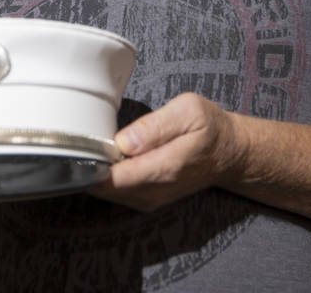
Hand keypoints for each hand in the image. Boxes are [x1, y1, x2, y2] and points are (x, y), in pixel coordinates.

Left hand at [92, 92, 244, 210]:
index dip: (91, 162)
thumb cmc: (210, 128)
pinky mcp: (147, 199)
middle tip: (88, 138)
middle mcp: (154, 191)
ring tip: (101, 144)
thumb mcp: (189, 111)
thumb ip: (155, 126)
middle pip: (104, 188)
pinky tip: (112, 156)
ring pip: (107, 192)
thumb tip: (124, 141)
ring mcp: (150, 199)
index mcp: (164, 168)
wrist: (229, 153)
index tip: (81, 143)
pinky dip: (107, 176)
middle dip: (90, 165)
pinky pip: (116, 192)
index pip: (113, 179)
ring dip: (98, 171)